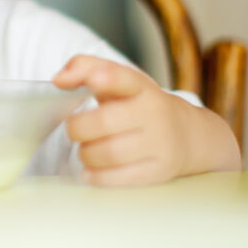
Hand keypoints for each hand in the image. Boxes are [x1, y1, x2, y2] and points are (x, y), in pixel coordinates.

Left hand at [53, 55, 227, 186]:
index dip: (107, 78)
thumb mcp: (118, 80)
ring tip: (86, 149)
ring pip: (109, 153)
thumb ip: (84, 68)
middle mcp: (154, 113)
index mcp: (141, 87)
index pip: (124, 78)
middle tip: (75, 129)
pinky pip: (119, 179)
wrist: (188, 134)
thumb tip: (59, 79)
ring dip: (86, 154)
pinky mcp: (160, 171)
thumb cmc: (138, 105)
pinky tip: (91, 170)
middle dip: (78, 128)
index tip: (93, 79)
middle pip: (105, 122)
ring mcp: (160, 143)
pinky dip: (96, 176)